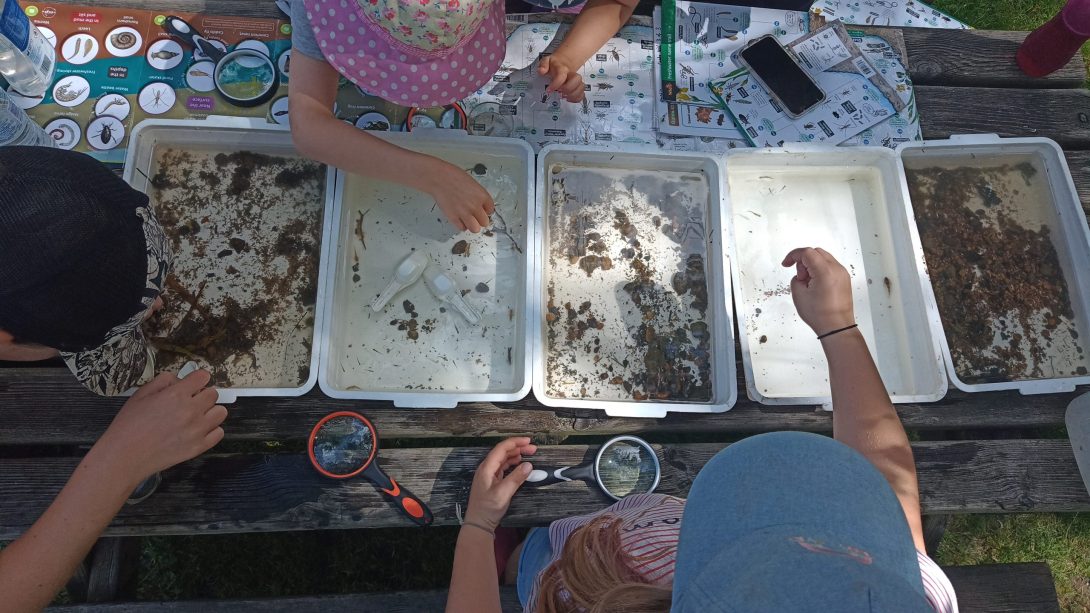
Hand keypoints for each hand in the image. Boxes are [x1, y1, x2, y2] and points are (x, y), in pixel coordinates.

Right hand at [96, 370, 226, 485]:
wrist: (124, 456)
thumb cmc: (129, 426)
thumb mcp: (141, 394)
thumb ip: (164, 381)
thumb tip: (180, 380)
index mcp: (176, 395)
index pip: (203, 377)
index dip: (197, 379)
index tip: (193, 384)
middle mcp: (190, 411)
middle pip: (213, 394)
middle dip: (202, 395)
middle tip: (190, 402)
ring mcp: (197, 430)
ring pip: (221, 412)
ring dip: (210, 411)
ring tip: (196, 416)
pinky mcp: (198, 447)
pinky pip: (219, 433)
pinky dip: (211, 430)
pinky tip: (198, 430)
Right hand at [428, 160, 494, 232]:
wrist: (439, 178)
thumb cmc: (453, 176)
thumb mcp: (472, 183)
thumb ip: (477, 195)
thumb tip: (479, 204)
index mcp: (482, 196)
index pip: (491, 210)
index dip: (486, 211)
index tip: (483, 211)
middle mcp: (475, 206)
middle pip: (485, 222)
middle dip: (481, 220)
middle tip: (476, 217)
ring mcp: (465, 213)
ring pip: (475, 229)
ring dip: (473, 226)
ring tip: (469, 221)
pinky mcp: (454, 218)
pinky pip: (462, 228)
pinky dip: (462, 225)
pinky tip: (460, 219)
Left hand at [465, 437, 536, 530]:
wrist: (478, 523)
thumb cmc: (488, 508)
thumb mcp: (503, 493)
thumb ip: (516, 478)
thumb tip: (529, 465)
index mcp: (487, 468)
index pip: (501, 449)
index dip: (515, 442)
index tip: (529, 441)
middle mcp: (487, 468)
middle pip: (503, 452)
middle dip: (518, 448)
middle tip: (533, 448)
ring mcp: (489, 474)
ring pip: (504, 459)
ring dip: (516, 455)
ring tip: (529, 454)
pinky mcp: (492, 481)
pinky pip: (503, 466)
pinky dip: (513, 463)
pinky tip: (520, 463)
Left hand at [538, 54, 585, 102]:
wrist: (565, 62)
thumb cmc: (555, 65)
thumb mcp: (546, 61)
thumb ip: (543, 65)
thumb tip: (541, 71)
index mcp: (562, 68)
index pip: (562, 75)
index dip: (556, 84)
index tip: (549, 90)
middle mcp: (571, 74)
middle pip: (576, 80)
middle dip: (568, 88)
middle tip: (559, 93)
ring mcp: (576, 80)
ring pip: (581, 87)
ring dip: (573, 95)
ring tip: (564, 97)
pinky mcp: (579, 86)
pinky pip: (582, 93)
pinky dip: (577, 98)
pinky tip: (569, 99)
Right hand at [781, 247, 855, 336]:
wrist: (837, 327)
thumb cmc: (821, 315)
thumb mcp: (799, 295)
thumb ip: (796, 279)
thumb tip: (800, 276)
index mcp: (825, 271)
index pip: (806, 252)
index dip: (793, 256)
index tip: (786, 263)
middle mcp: (836, 269)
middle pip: (816, 252)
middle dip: (803, 261)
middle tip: (800, 277)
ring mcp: (842, 274)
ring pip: (823, 258)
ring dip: (812, 265)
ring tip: (808, 283)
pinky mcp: (844, 279)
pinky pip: (830, 266)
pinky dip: (820, 270)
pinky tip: (816, 284)